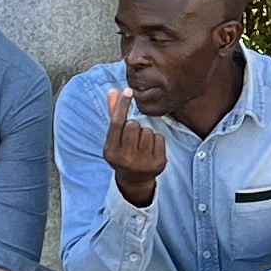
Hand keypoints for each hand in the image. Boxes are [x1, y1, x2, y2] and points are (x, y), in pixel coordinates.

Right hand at [102, 88, 168, 206]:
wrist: (135, 180)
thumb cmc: (122, 153)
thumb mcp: (114, 138)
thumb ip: (113, 114)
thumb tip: (113, 91)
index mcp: (111, 152)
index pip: (117, 123)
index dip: (122, 105)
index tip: (128, 90)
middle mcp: (126, 159)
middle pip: (133, 125)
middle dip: (134, 126)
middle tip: (132, 138)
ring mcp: (143, 162)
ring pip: (147, 131)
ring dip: (145, 133)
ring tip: (140, 145)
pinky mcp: (158, 163)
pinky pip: (159, 138)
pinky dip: (156, 140)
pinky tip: (150, 149)